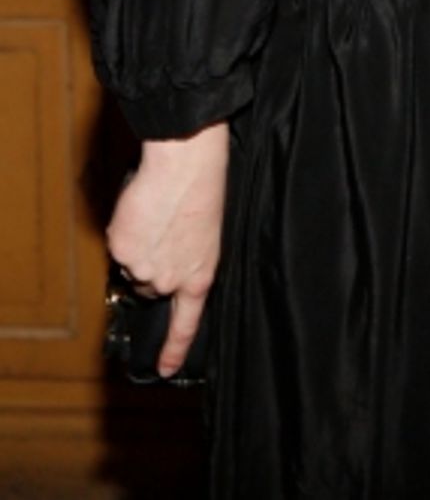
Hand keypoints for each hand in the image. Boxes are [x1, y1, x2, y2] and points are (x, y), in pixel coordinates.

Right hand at [107, 120, 228, 377]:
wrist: (185, 165)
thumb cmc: (203, 190)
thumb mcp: (206, 235)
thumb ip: (187, 260)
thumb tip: (167, 263)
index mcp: (199, 276)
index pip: (186, 322)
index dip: (174, 348)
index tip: (165, 369)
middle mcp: (170, 280)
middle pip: (151, 287)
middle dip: (153, 266)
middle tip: (163, 234)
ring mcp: (143, 268)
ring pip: (133, 266)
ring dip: (138, 250)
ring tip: (155, 217)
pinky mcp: (122, 250)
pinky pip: (118, 246)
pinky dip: (125, 232)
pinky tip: (141, 210)